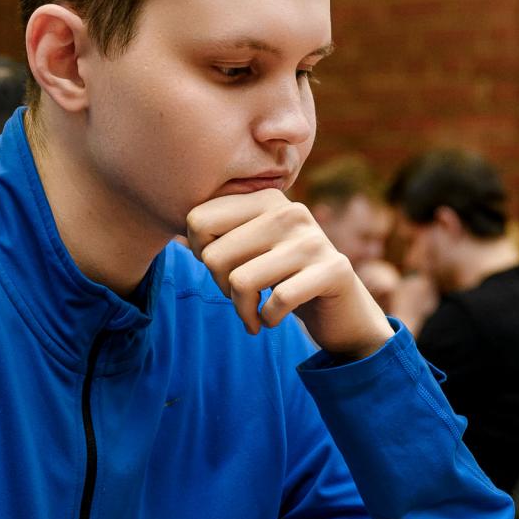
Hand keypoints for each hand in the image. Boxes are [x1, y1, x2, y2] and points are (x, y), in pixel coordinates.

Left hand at [187, 190, 394, 360]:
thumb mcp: (251, 250)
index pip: (197, 221)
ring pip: (241, 282)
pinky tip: (275, 318)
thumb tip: (178, 234)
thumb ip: (217, 236)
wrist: (341, 309)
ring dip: (243, 310)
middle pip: (214, 255)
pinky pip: (277, 302)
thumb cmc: (285, 278)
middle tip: (242, 296)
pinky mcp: (334, 271)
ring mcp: (314, 241)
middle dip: (221, 286)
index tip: (223, 269)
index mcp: (266, 199)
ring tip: (255, 313)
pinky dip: (268, 319)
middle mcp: (291, 212)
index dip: (200, 254)